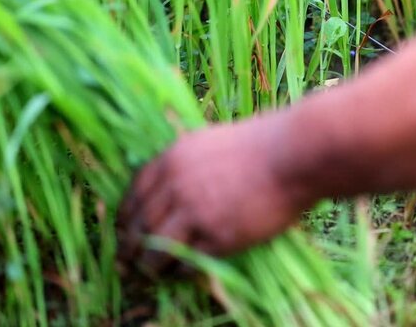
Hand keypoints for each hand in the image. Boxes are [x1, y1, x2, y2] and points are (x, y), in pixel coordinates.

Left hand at [116, 118, 313, 275]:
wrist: (293, 156)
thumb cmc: (261, 145)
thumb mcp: (211, 141)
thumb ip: (187, 162)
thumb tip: (174, 183)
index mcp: (173, 159)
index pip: (134, 192)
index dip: (124, 215)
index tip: (123, 229)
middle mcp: (177, 186)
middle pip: (140, 223)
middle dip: (129, 246)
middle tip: (127, 260)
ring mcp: (196, 212)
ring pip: (157, 247)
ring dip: (150, 264)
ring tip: (150, 273)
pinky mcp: (219, 236)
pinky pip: (189, 260)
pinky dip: (181, 270)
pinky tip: (182, 273)